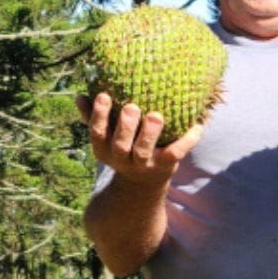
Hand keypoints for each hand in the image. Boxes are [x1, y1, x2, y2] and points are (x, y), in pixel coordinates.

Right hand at [76, 93, 201, 185]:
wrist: (142, 183)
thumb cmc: (123, 148)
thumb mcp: (107, 137)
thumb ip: (93, 117)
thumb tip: (80, 96)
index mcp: (105, 150)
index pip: (98, 133)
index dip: (98, 116)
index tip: (103, 95)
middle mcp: (122, 159)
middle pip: (120, 145)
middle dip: (125, 127)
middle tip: (131, 106)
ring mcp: (144, 164)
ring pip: (144, 151)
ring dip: (149, 134)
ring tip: (156, 115)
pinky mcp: (165, 166)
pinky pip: (176, 153)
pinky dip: (187, 140)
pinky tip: (197, 125)